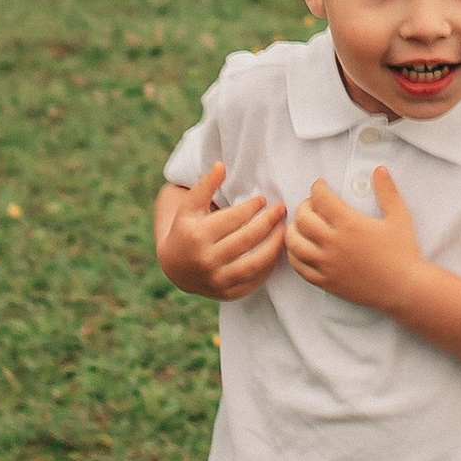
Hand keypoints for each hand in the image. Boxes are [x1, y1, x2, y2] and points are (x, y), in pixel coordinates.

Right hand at [156, 163, 286, 298]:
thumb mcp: (189, 207)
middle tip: (281, 210)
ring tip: (285, 230)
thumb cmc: (186, 229)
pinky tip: (276, 250)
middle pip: (246, 239)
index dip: (251, 207)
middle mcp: (206, 260)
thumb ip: (204, 185)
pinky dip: (269, 266)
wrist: (175, 268)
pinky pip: (255, 280)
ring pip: (255, 263)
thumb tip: (221, 165)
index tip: (263, 199)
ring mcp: (217, 280)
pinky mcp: (227, 294)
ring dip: (275, 245)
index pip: (232, 219)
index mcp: (196, 236)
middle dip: (268, 222)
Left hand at [286, 167, 425, 311]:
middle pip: (303, 219)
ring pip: (295, 244)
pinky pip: (300, 267)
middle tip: (311, 203)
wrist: (404, 288)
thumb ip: (387, 191)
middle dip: (304, 206)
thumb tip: (379, 170)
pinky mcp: (326, 282)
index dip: (318, 188)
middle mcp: (334, 244)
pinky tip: (300, 248)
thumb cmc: (404, 252)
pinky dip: (294, 255)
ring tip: (301, 225)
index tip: (320, 185)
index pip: (321, 199)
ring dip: (293, 230)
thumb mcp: (399, 217)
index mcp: (349, 224)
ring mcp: (327, 264)